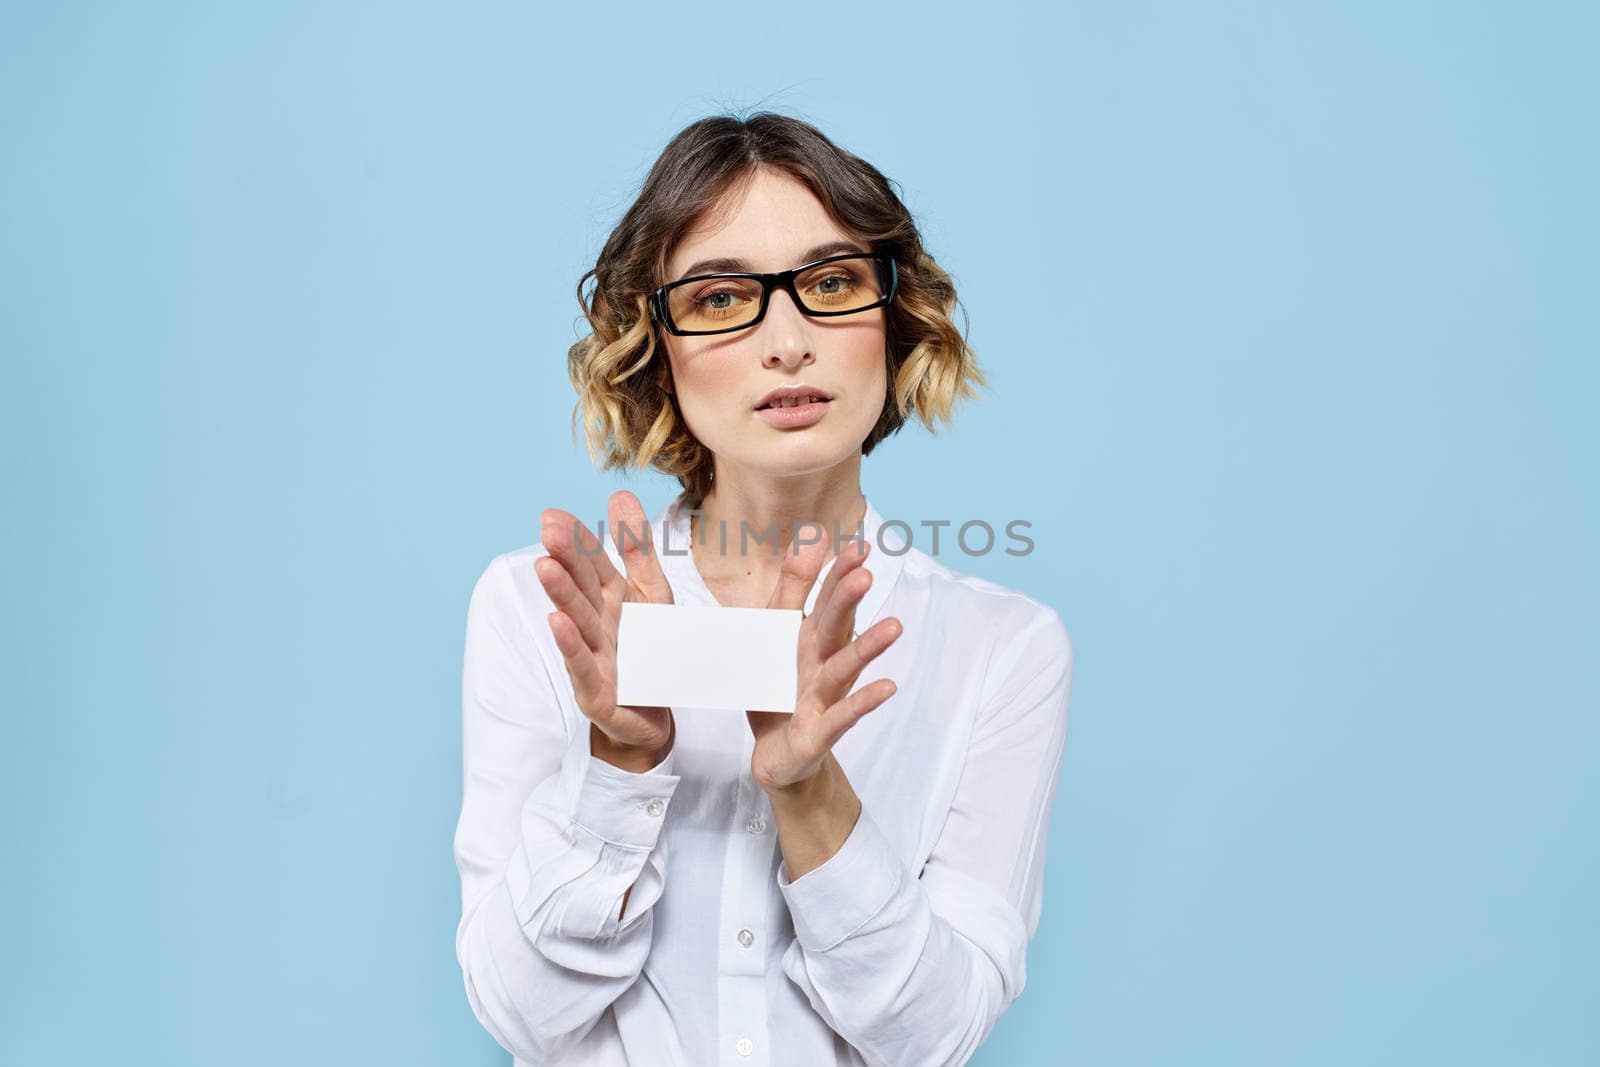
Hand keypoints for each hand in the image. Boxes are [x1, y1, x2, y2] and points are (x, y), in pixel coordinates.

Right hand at [536, 490, 675, 767]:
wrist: (653, 716)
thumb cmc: (648, 651)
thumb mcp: (653, 595)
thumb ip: (637, 549)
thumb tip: (620, 494)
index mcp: (610, 598)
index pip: (591, 562)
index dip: (577, 539)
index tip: (552, 515)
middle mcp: (595, 624)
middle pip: (580, 586)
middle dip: (566, 558)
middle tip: (548, 530)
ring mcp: (591, 657)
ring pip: (577, 620)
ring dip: (561, 594)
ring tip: (545, 567)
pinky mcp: (594, 691)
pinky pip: (583, 664)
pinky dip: (570, 644)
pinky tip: (556, 622)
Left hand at [748, 534, 903, 792]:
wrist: (776, 756)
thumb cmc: (779, 690)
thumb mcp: (775, 634)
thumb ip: (792, 588)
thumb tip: (813, 535)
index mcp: (809, 639)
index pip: (826, 600)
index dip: (840, 574)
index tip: (860, 547)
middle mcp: (822, 664)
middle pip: (834, 629)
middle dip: (847, 602)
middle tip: (866, 574)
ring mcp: (824, 699)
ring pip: (843, 670)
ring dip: (867, 649)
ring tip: (894, 627)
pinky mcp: (819, 733)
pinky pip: (842, 717)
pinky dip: (862, 703)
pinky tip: (888, 687)